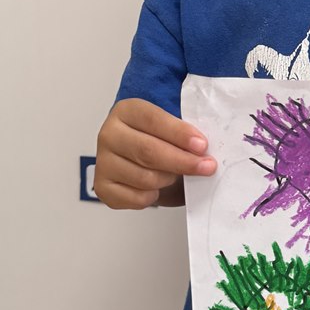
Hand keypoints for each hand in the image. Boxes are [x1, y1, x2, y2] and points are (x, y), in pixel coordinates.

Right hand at [93, 98, 215, 208]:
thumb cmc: (156, 140)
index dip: (180, 134)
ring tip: (175, 175)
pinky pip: (137, 198)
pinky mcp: (104, 187)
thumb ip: (183, 134)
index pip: (153, 121)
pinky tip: (157, 187)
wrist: (136, 159)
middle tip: (206, 167)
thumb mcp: (168, 128)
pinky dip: (154, 196)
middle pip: (148, 151)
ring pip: (145, 178)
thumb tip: (204, 150)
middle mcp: (109, 134)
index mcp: (126, 111)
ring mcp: (103, 162)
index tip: (202, 145)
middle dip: (182, 161)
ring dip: (168, 179)